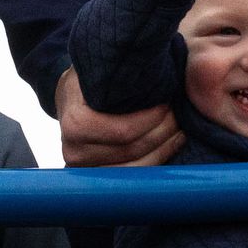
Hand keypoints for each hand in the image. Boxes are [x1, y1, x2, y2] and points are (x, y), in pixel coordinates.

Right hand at [56, 67, 182, 167]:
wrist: (69, 99)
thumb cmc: (89, 80)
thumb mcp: (98, 69)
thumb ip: (118, 73)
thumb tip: (154, 70)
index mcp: (74, 124)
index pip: (123, 132)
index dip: (151, 119)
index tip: (168, 102)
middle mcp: (75, 152)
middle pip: (132, 151)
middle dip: (162, 132)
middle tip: (179, 114)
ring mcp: (84, 170)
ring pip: (136, 169)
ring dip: (163, 148)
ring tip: (179, 129)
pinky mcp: (95, 179)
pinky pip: (132, 178)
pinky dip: (155, 161)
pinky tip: (169, 144)